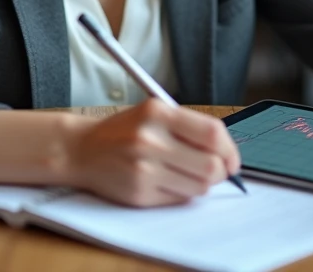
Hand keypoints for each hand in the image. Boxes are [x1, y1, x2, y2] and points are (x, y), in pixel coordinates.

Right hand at [66, 99, 240, 206]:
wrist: (81, 150)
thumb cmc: (123, 131)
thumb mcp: (154, 113)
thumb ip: (189, 127)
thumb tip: (227, 154)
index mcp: (158, 112)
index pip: (212, 133)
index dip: (230, 149)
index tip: (231, 158)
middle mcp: (150, 139)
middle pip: (211, 165)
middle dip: (221, 171)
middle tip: (216, 170)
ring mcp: (144, 168)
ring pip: (199, 187)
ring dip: (202, 184)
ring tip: (187, 174)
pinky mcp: (139, 193)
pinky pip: (179, 199)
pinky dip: (181, 193)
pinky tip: (167, 181)